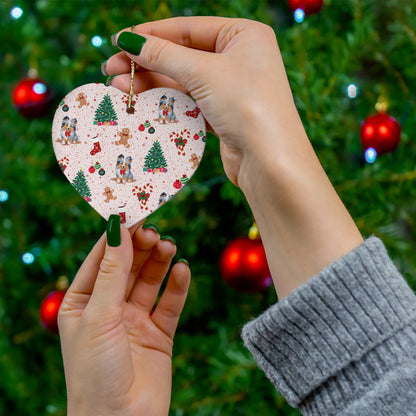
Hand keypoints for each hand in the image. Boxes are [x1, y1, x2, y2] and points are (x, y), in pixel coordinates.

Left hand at [58, 219, 189, 415]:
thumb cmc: (95, 372)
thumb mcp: (100, 315)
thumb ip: (112, 271)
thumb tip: (118, 227)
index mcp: (83, 302)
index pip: (101, 259)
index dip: (117, 236)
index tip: (133, 213)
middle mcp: (109, 308)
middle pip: (128, 266)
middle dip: (141, 248)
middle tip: (155, 232)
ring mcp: (135, 320)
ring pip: (150, 281)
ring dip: (160, 262)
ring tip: (169, 246)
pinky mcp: (159, 333)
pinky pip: (170, 303)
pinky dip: (177, 286)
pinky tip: (182, 270)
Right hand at [104, 17, 301, 185]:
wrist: (269, 161)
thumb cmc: (246, 105)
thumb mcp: (203, 72)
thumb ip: (164, 55)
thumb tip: (129, 40)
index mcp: (244, 35)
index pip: (188, 28)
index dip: (151, 34)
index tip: (119, 40)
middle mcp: (240, 58)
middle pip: (183, 54)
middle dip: (146, 62)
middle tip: (111, 68)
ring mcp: (232, 87)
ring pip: (184, 79)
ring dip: (152, 82)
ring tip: (118, 87)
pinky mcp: (225, 113)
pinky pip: (190, 101)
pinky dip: (167, 101)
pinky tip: (142, 101)